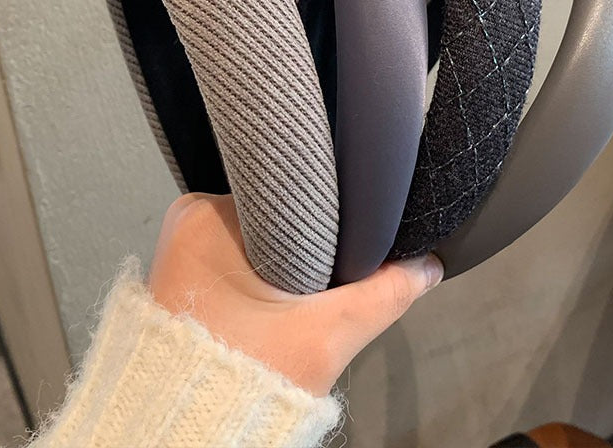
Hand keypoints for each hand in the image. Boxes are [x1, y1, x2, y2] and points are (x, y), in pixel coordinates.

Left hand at [149, 193, 442, 396]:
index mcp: (206, 218)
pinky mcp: (193, 274)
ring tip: (315, 280)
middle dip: (311, 236)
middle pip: (276, 211)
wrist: (189, 432)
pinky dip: (273, 270)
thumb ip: (382, 295)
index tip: (353, 225)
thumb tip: (426, 266)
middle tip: (335, 266)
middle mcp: (189, 224)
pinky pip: (247, 253)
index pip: (285, 188)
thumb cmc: (239, 380)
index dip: (327, 207)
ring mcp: (186, 249)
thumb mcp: (325, 336)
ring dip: (294, 255)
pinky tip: (292, 292)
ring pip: (265, 233)